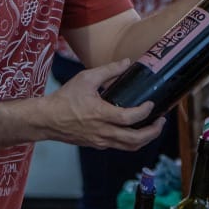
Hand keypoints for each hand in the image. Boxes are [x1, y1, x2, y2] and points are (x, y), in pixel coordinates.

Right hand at [39, 59, 166, 150]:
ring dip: (145, 139)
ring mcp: (100, 141)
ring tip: (153, 128)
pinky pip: (119, 146)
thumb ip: (108, 70)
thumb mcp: (85, 78)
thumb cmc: (64, 98)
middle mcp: (102, 131)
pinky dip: (132, 141)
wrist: (47, 120)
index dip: (144, 112)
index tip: (152, 104)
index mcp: (100, 114)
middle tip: (161, 122)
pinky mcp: (97, 144)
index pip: (129, 118)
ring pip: (129, 147)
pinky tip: (135, 130)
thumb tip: (127, 62)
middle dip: (152, 132)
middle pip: (134, 140)